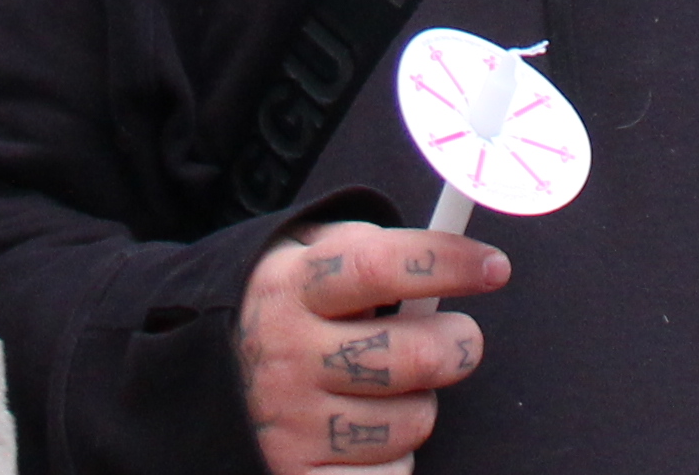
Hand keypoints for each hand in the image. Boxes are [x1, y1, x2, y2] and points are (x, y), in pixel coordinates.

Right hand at [240, 224, 506, 468]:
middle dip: (457, 345)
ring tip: (386, 391)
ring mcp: (293, 424)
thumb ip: (366, 246)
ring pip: (412, 421)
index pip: (378, 266)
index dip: (446, 262)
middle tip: (455, 340)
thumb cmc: (287, 314)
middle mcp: (288, 357)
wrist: (204, 383)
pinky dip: (395, 460)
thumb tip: (446, 251)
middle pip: (415, 356)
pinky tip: (369, 438)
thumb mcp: (305, 258)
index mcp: (291, 288)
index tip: (494, 267)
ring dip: (418, 406)